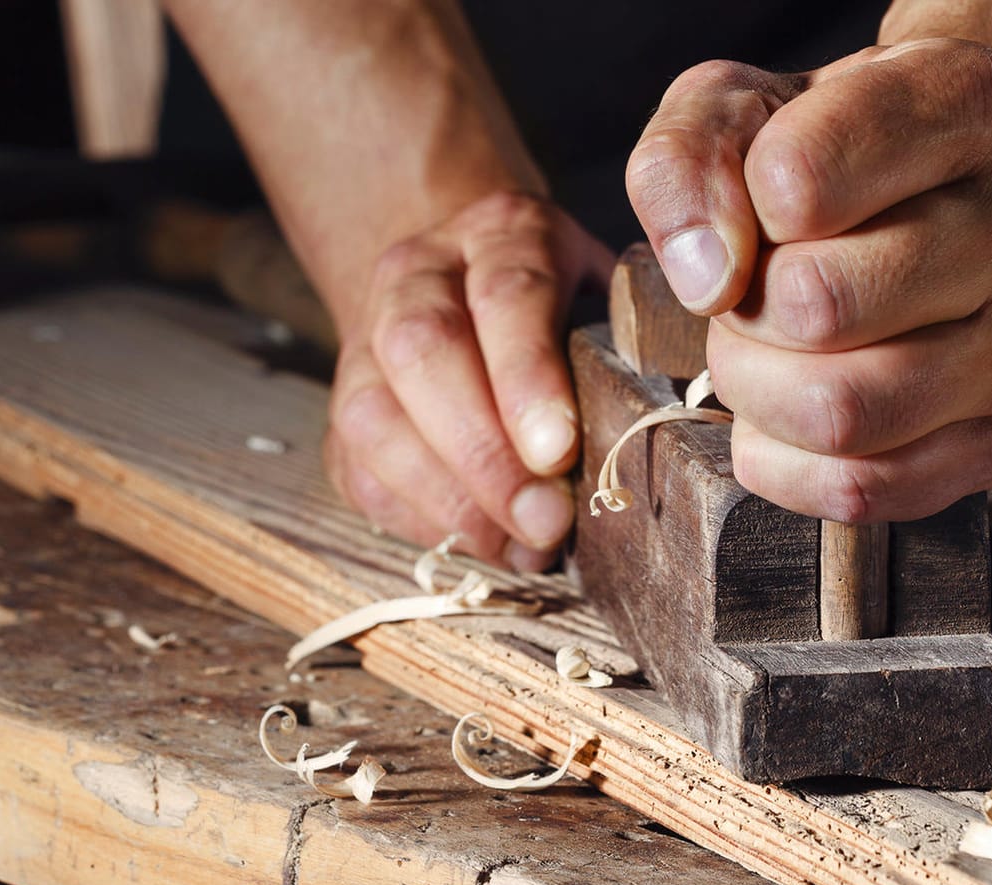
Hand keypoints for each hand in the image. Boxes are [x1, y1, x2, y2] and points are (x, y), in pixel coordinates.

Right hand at [324, 192, 614, 568]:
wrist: (466, 282)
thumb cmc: (564, 308)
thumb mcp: (607, 296)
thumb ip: (626, 345)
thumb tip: (648, 431)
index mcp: (499, 234)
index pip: (505, 295)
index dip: (527, 376)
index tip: (559, 451)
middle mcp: (417, 274)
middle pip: (422, 352)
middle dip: (483, 451)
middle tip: (544, 520)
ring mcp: (365, 339)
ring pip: (374, 418)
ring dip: (449, 497)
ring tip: (519, 544)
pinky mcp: (342, 404)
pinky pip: (360, 469)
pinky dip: (421, 518)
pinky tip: (482, 541)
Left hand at [626, 40, 991, 522]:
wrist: (936, 192)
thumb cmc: (826, 149)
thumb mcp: (734, 109)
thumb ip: (686, 163)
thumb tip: (709, 279)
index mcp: (974, 101)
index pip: (793, 182)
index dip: (741, 206)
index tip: (766, 205)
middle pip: (816, 309)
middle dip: (743, 312)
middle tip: (755, 294)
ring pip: (841, 413)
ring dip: (759, 392)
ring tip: (771, 352)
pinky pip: (863, 490)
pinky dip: (787, 463)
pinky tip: (790, 413)